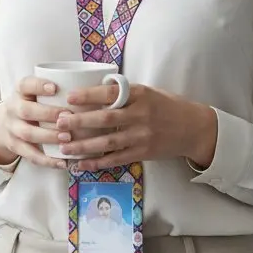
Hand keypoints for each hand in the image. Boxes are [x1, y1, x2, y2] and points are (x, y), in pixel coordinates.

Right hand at [0, 77, 69, 170]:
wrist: (4, 123)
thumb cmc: (31, 104)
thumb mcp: (34, 92)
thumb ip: (55, 90)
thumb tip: (92, 89)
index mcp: (19, 91)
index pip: (25, 84)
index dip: (38, 86)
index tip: (54, 88)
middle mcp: (13, 109)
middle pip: (25, 111)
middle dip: (47, 114)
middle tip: (67, 117)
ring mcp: (12, 129)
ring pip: (28, 134)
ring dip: (49, 137)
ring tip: (68, 138)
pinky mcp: (15, 146)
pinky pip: (30, 155)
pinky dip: (47, 160)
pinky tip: (63, 162)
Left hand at [57, 82, 216, 173]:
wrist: (194, 128)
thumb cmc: (166, 105)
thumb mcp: (148, 91)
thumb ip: (123, 92)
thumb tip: (92, 88)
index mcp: (140, 95)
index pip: (110, 94)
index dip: (88, 95)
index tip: (69, 97)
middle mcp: (141, 115)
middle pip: (105, 119)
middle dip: (80, 122)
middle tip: (58, 124)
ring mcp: (142, 136)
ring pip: (108, 143)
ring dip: (84, 146)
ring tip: (64, 147)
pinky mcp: (143, 153)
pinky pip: (116, 159)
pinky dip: (97, 163)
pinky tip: (81, 164)